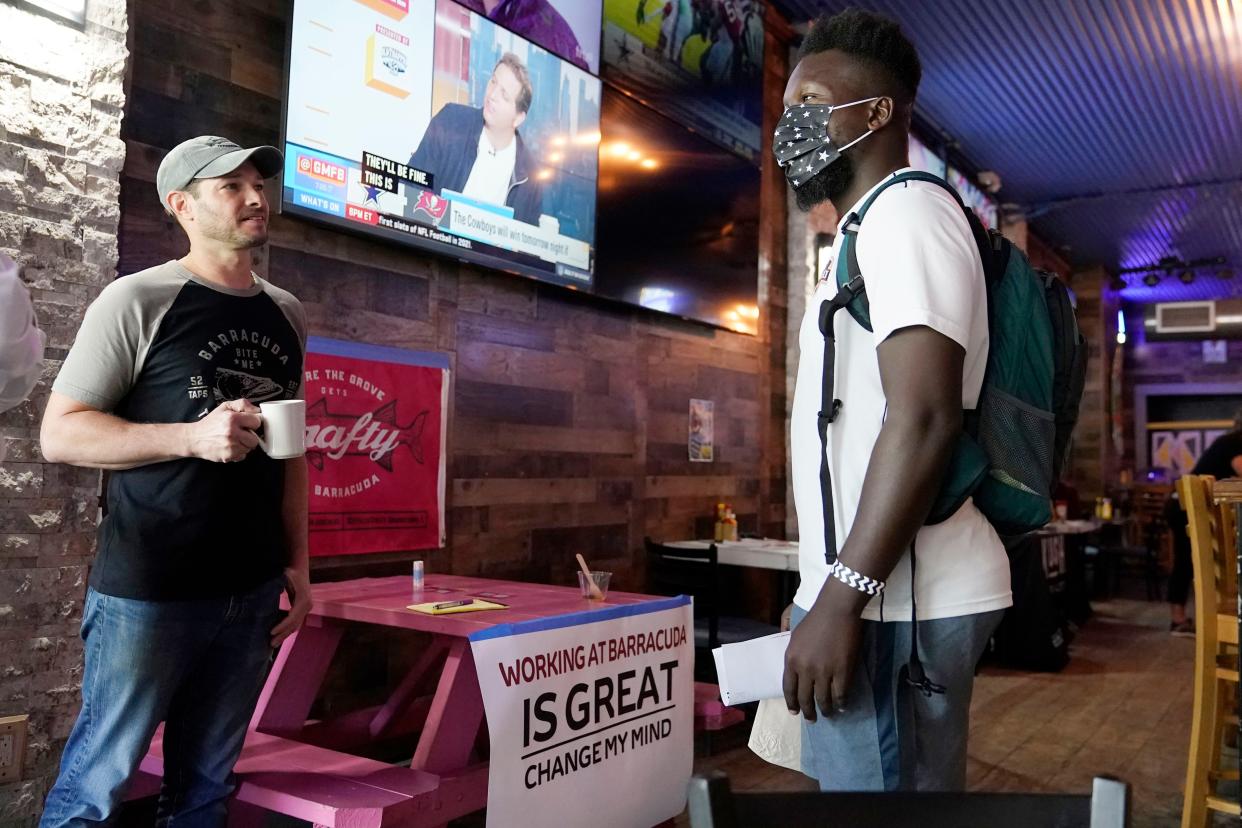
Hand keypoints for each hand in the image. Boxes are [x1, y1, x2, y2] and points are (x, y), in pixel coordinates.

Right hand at [186, 399, 260, 462]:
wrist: (194, 438)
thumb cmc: (210, 423)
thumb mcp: (225, 407)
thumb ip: (242, 404)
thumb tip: (257, 410)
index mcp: (232, 418)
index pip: (257, 422)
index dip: (252, 423)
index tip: (247, 424)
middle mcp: (232, 432)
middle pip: (255, 439)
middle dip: (249, 436)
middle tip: (240, 433)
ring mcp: (230, 446)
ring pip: (249, 448)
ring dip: (244, 445)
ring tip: (233, 439)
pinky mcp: (228, 456)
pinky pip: (243, 456)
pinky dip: (238, 452)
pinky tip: (230, 447)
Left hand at [270, 565, 310, 647]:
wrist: (300, 568)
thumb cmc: (291, 572)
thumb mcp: (285, 577)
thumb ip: (277, 586)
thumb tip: (268, 595)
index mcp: (303, 600)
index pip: (292, 618)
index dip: (282, 626)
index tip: (271, 632)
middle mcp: (307, 606)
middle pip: (294, 625)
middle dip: (282, 634)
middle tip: (270, 643)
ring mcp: (306, 608)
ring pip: (296, 625)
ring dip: (285, 634)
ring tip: (273, 642)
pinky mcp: (302, 609)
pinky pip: (295, 622)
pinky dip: (287, 629)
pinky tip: (278, 634)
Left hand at [782, 603, 862, 721]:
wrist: (836, 610)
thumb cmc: (815, 619)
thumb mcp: (795, 636)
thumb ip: (793, 654)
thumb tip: (795, 668)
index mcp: (791, 660)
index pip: (788, 688)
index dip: (792, 703)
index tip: (795, 712)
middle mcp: (805, 669)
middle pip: (805, 698)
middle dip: (808, 712)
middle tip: (812, 720)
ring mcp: (824, 671)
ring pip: (823, 699)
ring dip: (826, 710)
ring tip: (829, 714)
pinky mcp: (842, 671)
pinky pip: (841, 693)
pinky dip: (842, 702)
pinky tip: (843, 706)